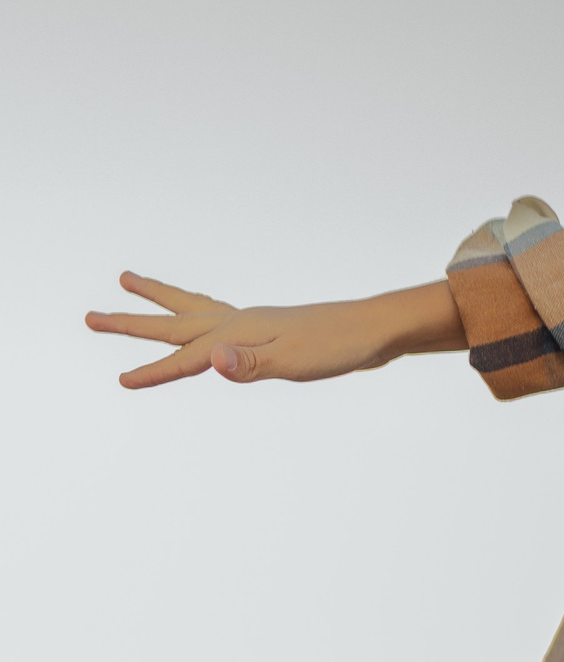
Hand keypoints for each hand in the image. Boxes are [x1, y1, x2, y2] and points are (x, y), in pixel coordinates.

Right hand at [86, 274, 462, 388]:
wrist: (377, 330)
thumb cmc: (339, 347)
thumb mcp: (294, 362)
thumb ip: (250, 365)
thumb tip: (212, 361)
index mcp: (238, 333)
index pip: (185, 357)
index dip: (154, 372)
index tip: (120, 380)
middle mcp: (239, 322)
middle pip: (174, 320)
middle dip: (132, 321)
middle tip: (90, 316)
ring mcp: (253, 323)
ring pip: (194, 308)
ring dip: (160, 299)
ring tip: (129, 281)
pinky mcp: (268, 329)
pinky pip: (215, 318)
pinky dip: (196, 315)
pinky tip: (202, 322)